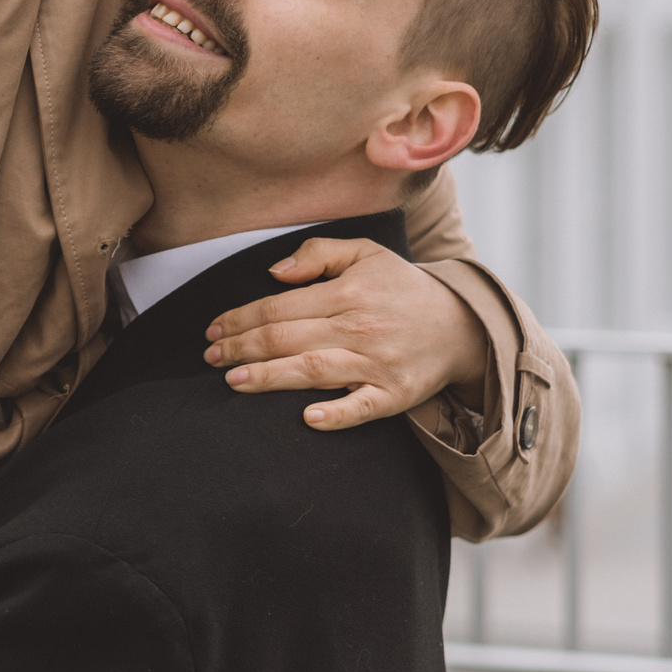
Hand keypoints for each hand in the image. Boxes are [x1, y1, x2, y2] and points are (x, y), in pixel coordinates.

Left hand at [202, 237, 489, 430]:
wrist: (462, 325)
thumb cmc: (402, 289)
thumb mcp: (366, 253)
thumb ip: (317, 254)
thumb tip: (273, 273)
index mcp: (349, 292)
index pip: (280, 306)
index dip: (241, 318)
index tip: (213, 329)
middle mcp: (360, 327)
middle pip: (288, 338)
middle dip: (242, 348)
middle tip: (210, 358)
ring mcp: (379, 363)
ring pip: (314, 371)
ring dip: (270, 378)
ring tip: (233, 381)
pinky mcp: (396, 394)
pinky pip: (363, 407)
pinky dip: (336, 413)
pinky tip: (307, 418)